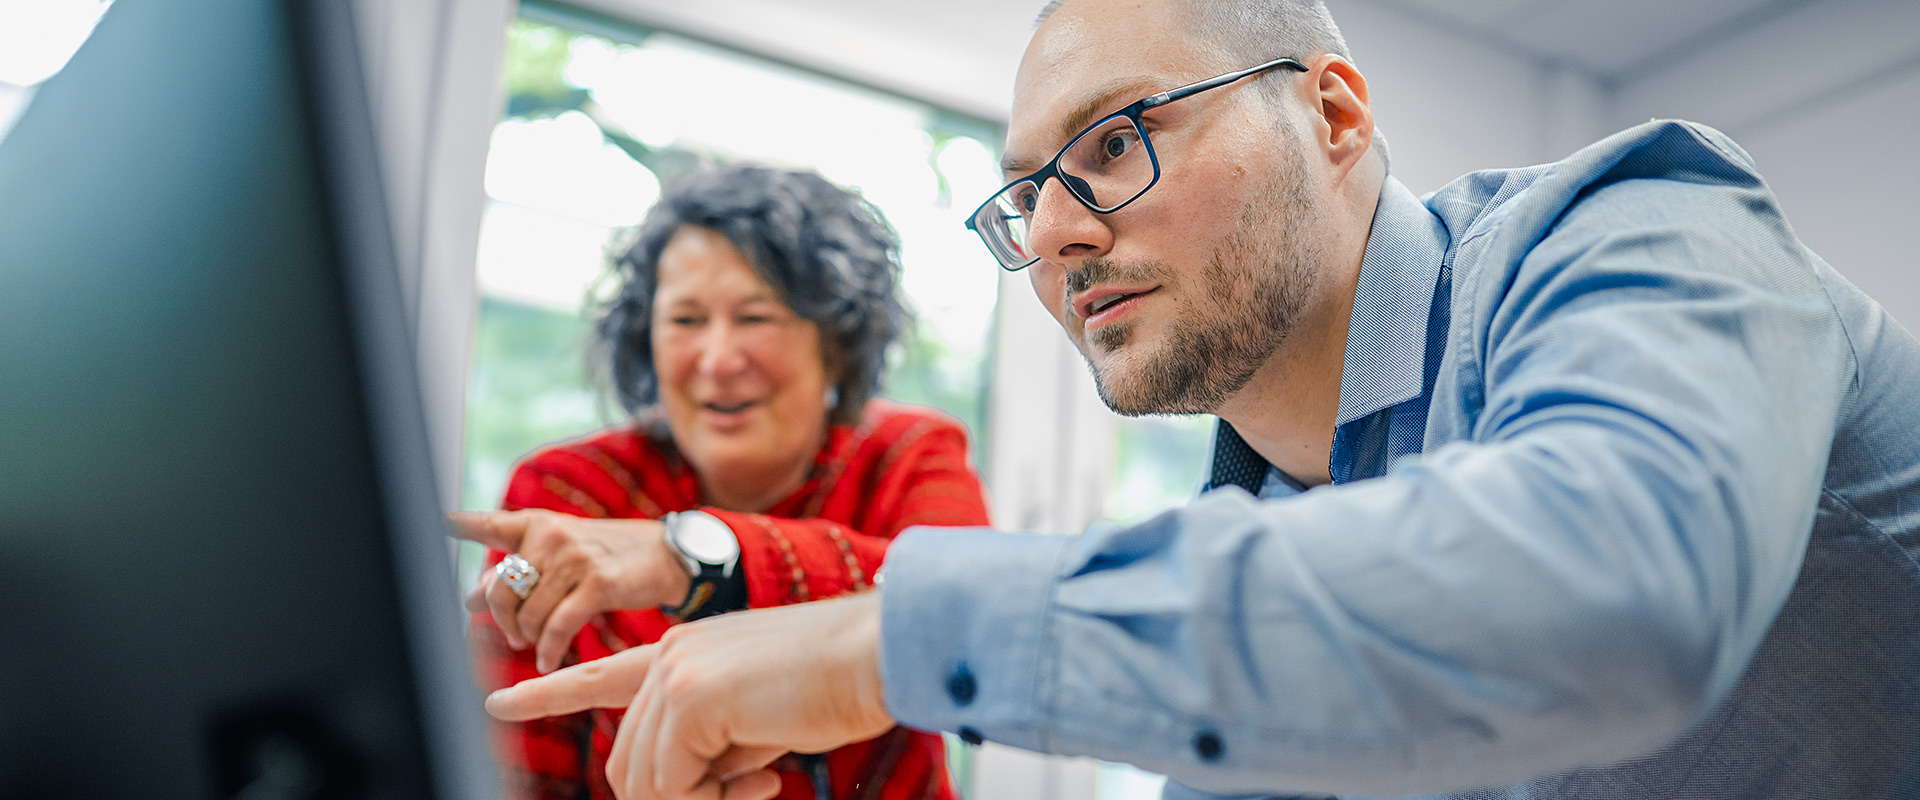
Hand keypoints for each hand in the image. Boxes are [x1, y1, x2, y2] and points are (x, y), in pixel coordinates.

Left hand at [450, 510, 692, 673]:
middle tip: (514, 636)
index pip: (490, 523)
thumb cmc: (606, 555)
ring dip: (528, 638)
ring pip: (529, 613)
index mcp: (537, 524)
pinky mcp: (598, 583)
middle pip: (501, 589)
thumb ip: (516, 573)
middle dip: (502, 621)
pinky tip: (549, 659)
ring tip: (536, 647)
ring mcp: (575, 558)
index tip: (435, 521)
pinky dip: (549, 649)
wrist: (665, 555)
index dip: (459, 524)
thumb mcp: (561, 554)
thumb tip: (470, 599)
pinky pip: (558, 626)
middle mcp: (552, 536)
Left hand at [485, 592, 895, 799]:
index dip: (549, 693)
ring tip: (765, 776)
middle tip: (755, 786)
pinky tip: (769, 773)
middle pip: (630, 764)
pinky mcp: (691, 699)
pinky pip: (674, 786)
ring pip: (645, 781)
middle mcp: (669, 655)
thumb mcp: (758, 714)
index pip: (601, 676)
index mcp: (685, 649)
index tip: (495, 701)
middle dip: (682, 797)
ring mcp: (675, 674)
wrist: (876, 652)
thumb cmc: (834, 682)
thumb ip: (709, 739)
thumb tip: (678, 786)